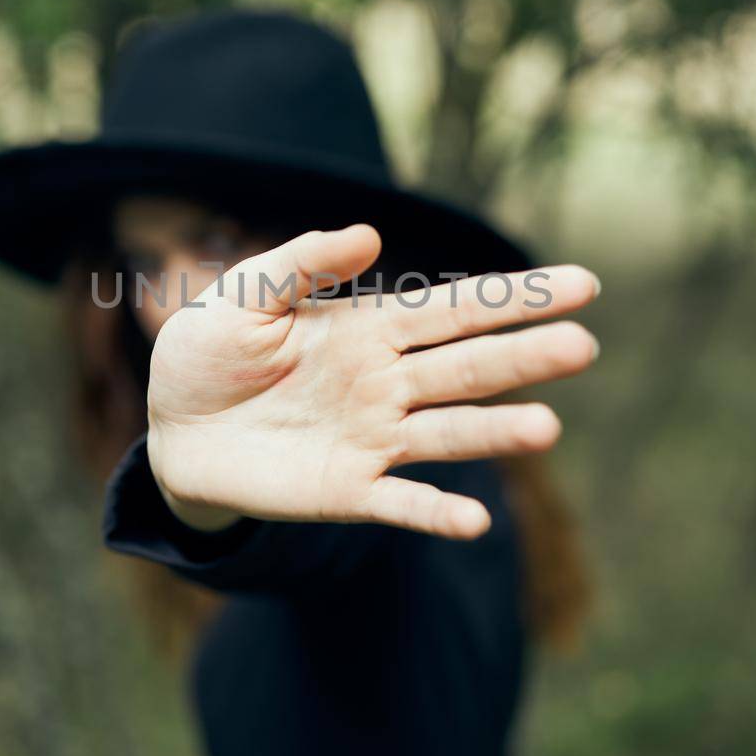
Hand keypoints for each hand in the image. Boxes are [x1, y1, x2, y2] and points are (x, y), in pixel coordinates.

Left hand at [145, 224, 600, 539]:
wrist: (172, 430)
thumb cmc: (210, 352)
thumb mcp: (244, 295)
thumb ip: (302, 263)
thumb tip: (370, 236)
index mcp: (371, 330)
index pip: (455, 309)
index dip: (515, 297)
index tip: (581, 284)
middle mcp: (387, 383)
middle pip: (468, 368)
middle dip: (524, 356)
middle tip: (583, 346)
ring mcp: (373, 438)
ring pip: (448, 433)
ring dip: (496, 433)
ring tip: (546, 430)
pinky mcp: (348, 490)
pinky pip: (401, 505)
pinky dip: (438, 513)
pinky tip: (476, 520)